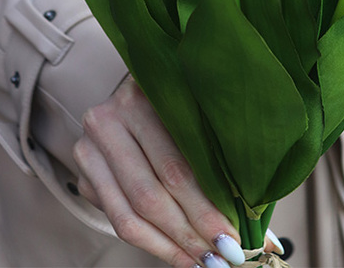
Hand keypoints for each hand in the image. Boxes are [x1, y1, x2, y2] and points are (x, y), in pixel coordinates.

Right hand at [73, 76, 248, 267]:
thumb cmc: (176, 102)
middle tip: (221, 257)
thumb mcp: (194, 112)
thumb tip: (260, 221)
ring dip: (170, 247)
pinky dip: (151, 243)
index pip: (174, 166)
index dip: (204, 207)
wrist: (131, 93)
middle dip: (190, 233)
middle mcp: (107, 119)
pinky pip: (117, 219)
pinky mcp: (84, 174)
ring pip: (129, 215)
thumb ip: (215, 155)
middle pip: (150, 194)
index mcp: (139, 96)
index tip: (233, 236)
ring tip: (201, 262)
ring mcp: (89, 148)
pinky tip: (177, 253)